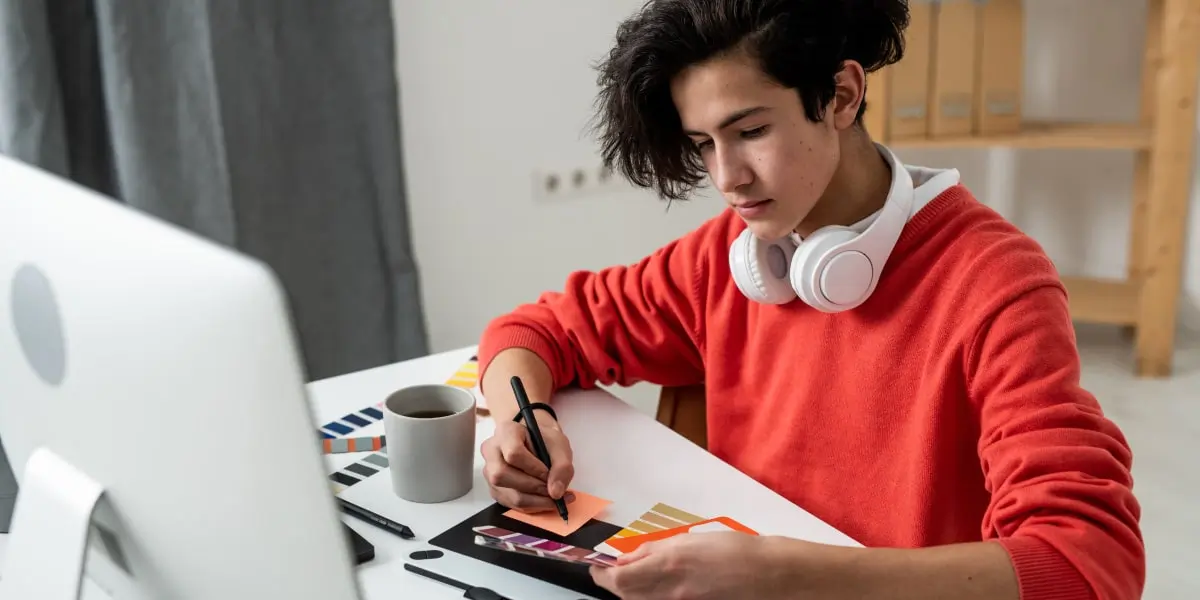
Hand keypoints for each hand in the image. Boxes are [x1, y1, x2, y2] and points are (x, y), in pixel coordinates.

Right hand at [480, 414, 574, 512]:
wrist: (539, 445)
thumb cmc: (546, 442)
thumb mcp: (560, 446)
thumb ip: (562, 467)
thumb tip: (555, 493)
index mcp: (506, 431)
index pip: (513, 453)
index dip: (533, 468)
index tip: (548, 474)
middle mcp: (492, 451)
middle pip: (503, 475)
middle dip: (532, 487)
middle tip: (553, 490)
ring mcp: (490, 471)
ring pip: (507, 493)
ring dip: (534, 500)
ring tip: (553, 497)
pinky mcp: (495, 489)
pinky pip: (510, 504)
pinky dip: (531, 506)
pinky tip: (544, 500)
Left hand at [590, 532, 783, 599]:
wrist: (766, 574)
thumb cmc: (733, 550)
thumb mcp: (690, 540)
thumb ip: (655, 550)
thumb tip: (628, 557)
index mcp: (669, 564)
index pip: (620, 578)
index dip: (602, 574)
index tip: (596, 566)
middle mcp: (671, 590)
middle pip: (626, 595)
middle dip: (611, 584)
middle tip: (606, 573)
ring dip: (627, 591)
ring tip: (629, 578)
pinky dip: (646, 597)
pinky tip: (650, 587)